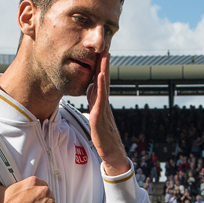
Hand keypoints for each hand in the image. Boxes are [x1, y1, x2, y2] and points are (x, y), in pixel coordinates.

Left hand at [85, 54, 130, 176]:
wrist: (113, 155)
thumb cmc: (104, 137)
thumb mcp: (96, 115)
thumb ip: (94, 101)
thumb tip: (90, 86)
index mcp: (102, 104)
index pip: (101, 83)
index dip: (101, 68)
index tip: (102, 53)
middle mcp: (104, 104)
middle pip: (104, 81)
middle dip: (104, 65)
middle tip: (106, 48)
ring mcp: (103, 110)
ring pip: (103, 88)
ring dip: (104, 71)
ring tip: (104, 57)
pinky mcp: (100, 118)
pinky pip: (100, 100)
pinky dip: (100, 88)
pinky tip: (98, 77)